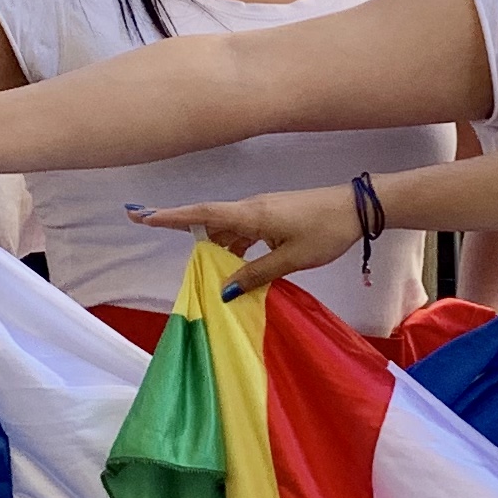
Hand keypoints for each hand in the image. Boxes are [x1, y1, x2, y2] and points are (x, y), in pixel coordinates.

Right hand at [134, 185, 355, 297]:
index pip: (202, 214)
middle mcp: (251, 208)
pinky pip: (244, 229)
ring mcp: (262, 210)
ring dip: (219, 248)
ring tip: (214, 274)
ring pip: (228, 228)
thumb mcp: (291, 260)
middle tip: (185, 262)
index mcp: (251, 215)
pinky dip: (236, 246)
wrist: (357, 209)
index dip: (170, 217)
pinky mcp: (273, 214)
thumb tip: (225, 290)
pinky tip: (239, 266)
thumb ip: (256, 274)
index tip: (141, 215)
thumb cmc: (325, 232)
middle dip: (193, 239)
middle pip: (210, 221)